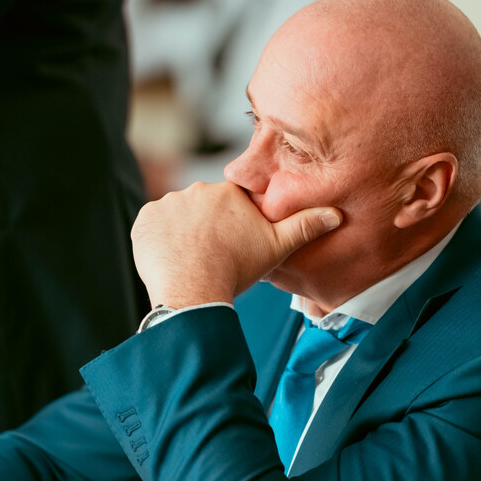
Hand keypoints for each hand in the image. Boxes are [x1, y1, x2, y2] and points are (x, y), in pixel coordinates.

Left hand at [130, 181, 340, 307]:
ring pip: (176, 217)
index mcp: (228, 192)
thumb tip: (336, 213)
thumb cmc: (236, 270)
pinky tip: (170, 259)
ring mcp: (167, 204)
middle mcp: (196, 189)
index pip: (229, 203)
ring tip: (190, 261)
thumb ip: (305, 226)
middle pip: (201, 209)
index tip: (229, 245)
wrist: (194, 290)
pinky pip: (152, 226)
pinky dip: (158, 240)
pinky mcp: (144, 220)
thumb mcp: (276, 247)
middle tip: (210, 257)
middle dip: (204, 229)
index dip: (230, 225)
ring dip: (180, 234)